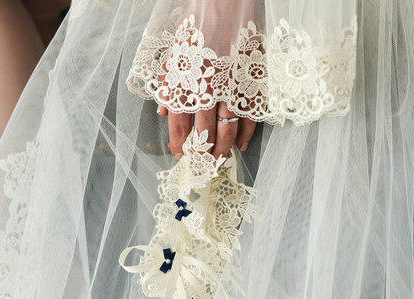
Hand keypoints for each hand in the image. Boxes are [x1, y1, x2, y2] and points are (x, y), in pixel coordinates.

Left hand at [156, 4, 256, 159]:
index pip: (180, 122)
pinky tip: (240, 145)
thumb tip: (163, 109)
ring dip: (222, 149)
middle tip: (201, 166)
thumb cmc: (199, 24)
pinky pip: (250, 116)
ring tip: (218, 161)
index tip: (180, 155)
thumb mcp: (176, 50)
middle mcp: (208, 89)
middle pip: (203, 132)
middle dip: (201, 153)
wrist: (227, 2)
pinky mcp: (250, 83)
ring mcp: (231, 88)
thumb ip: (168, 82)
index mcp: (187, 81)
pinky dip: (246, 133)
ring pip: (227, 129)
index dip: (179, 142)